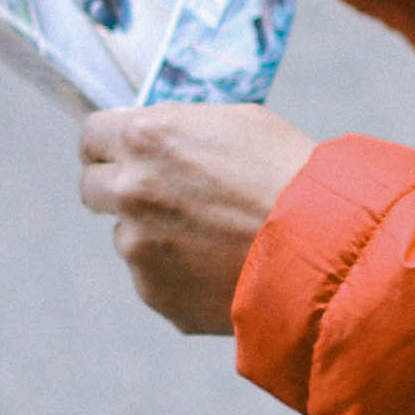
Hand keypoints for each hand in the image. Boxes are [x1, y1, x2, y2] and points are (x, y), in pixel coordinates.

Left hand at [80, 102, 314, 335]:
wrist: (323, 246)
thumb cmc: (290, 174)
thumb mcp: (236, 123)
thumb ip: (179, 130)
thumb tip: (153, 140)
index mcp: (145, 137)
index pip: (91, 135)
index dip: (109, 144)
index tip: (120, 153)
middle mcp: (130, 190)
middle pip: (92, 187)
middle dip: (119, 188)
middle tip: (160, 195)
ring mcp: (137, 247)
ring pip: (128, 236)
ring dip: (156, 234)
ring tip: (217, 237)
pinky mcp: (154, 291)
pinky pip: (154, 276)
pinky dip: (179, 272)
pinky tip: (222, 266)